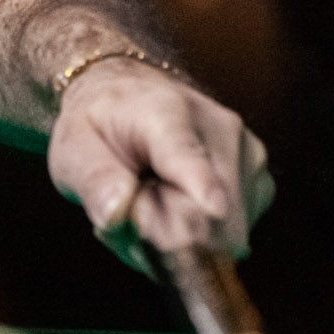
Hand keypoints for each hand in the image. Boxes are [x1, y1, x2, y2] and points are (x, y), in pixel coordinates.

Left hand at [46, 58, 273, 267]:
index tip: (214, 208)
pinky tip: (176, 207)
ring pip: (223, 233)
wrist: (131, 96)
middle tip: (134, 212)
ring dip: (181, 237)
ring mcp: (247, 155)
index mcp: (167, 112)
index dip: (201, 187)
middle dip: (167, 237)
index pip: (189, 156)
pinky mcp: (259, 180)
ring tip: (153, 202)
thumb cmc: (101, 125)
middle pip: (212, 214)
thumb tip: (116, 214)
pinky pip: (231, 234)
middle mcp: (221, 129)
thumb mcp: (74, 148)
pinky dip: (200, 233)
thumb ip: (94, 180)